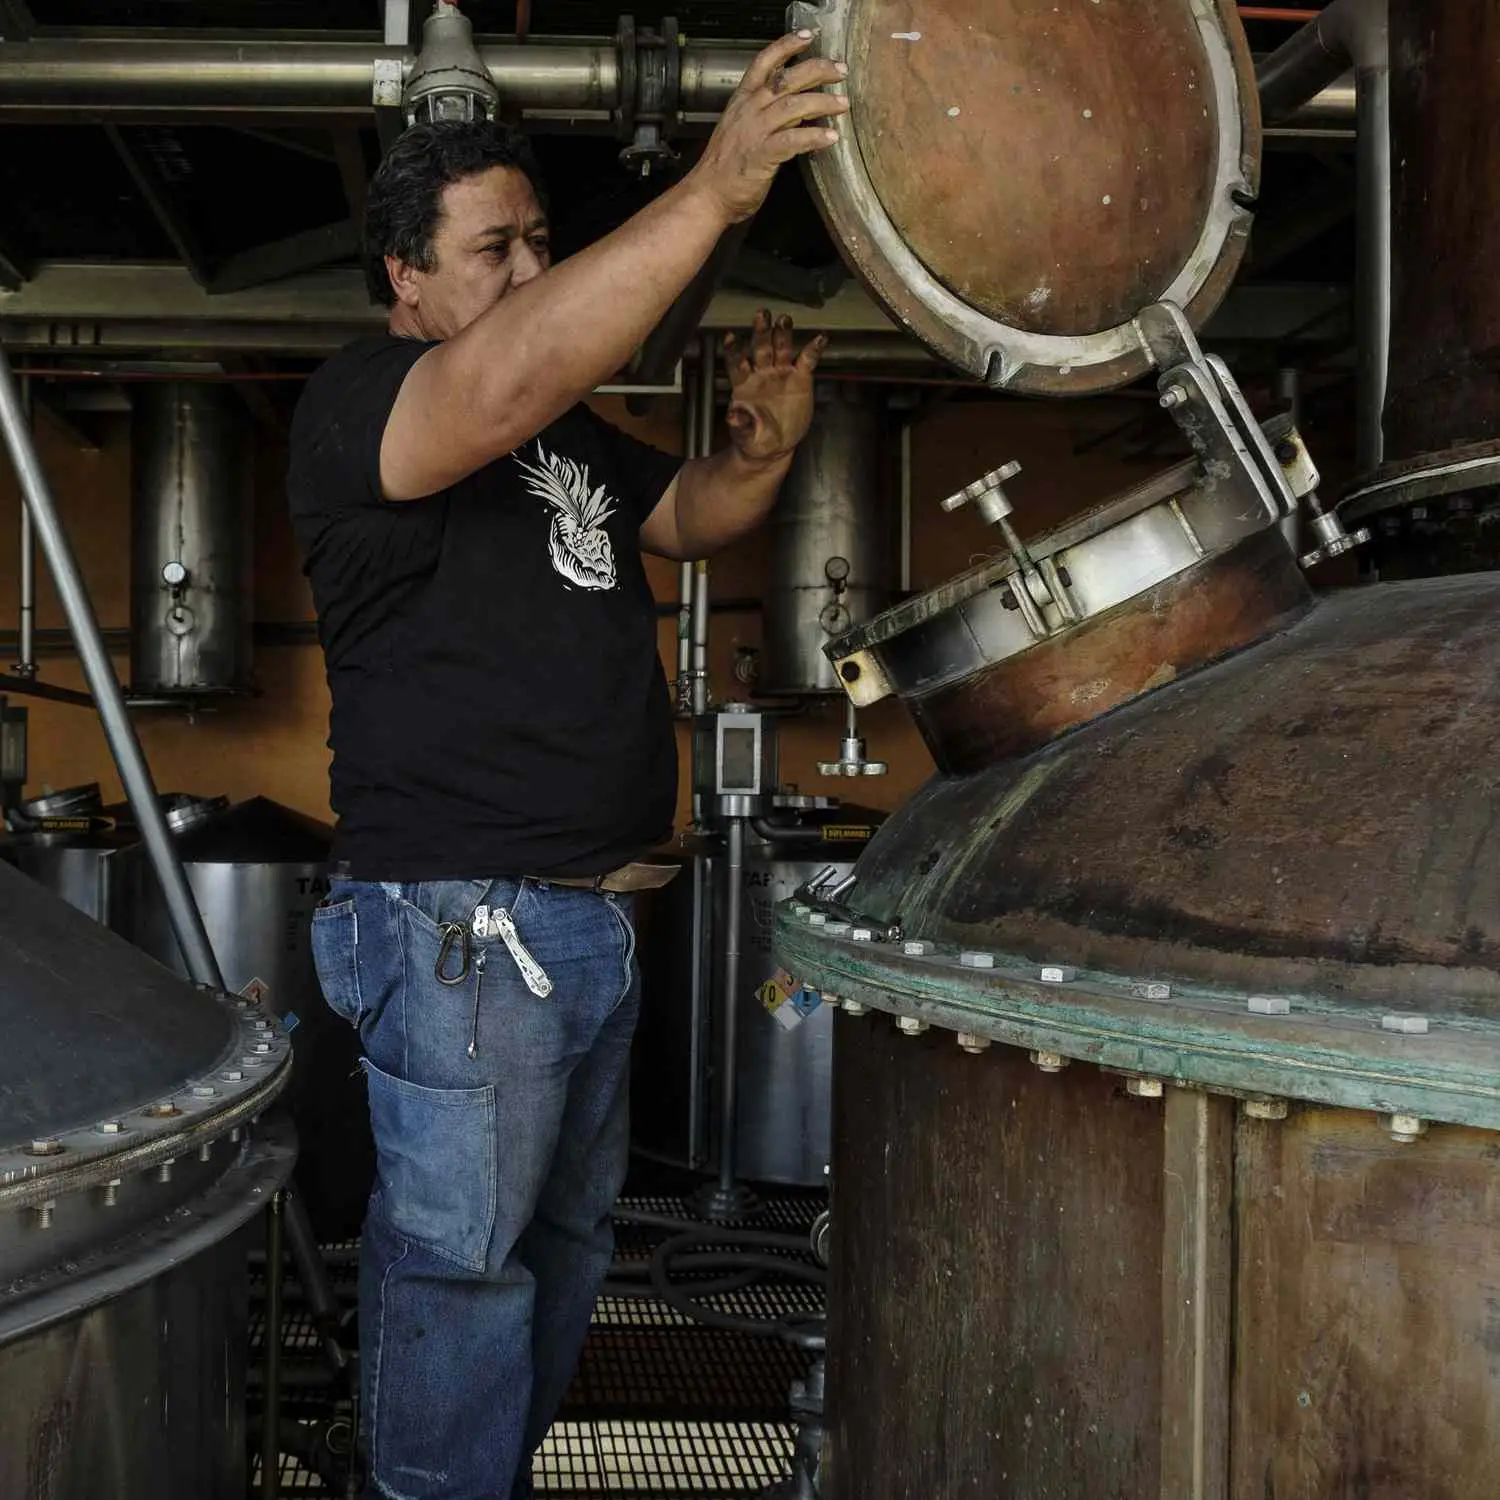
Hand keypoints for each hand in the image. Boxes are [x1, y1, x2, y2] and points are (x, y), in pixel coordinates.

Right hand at [688, 31, 848, 225]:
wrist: (707, 194)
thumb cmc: (725, 169)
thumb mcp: (742, 131)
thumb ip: (768, 117)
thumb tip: (797, 112)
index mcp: (743, 101)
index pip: (765, 63)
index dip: (786, 45)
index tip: (808, 37)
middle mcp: (750, 111)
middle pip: (787, 79)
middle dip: (817, 70)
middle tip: (840, 71)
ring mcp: (756, 131)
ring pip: (794, 105)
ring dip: (823, 102)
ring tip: (842, 104)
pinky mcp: (763, 154)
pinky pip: (794, 140)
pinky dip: (815, 137)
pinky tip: (831, 137)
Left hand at [723, 310, 826, 463]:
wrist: (773, 447)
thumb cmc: (754, 438)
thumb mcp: (744, 435)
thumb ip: (739, 424)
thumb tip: (731, 416)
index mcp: (745, 383)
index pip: (737, 362)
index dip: (734, 350)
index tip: (731, 337)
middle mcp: (762, 373)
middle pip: (760, 348)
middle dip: (760, 332)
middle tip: (762, 314)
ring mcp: (781, 374)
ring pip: (781, 348)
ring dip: (782, 333)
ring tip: (784, 319)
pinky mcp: (800, 379)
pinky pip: (807, 360)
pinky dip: (813, 349)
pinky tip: (821, 338)